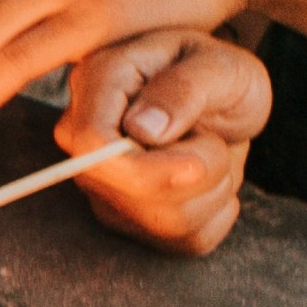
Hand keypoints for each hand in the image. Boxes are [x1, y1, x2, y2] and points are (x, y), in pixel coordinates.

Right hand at [55, 29, 268, 255]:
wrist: (222, 98)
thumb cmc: (216, 72)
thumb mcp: (220, 65)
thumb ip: (183, 89)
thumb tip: (140, 130)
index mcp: (97, 84)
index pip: (91, 145)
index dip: (142, 169)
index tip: (196, 166)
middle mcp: (84, 141)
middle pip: (129, 193)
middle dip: (197, 174)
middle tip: (217, 138)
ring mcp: (101, 184)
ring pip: (164, 222)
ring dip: (214, 190)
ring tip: (215, 151)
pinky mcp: (127, 219)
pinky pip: (181, 240)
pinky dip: (216, 213)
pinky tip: (213, 181)